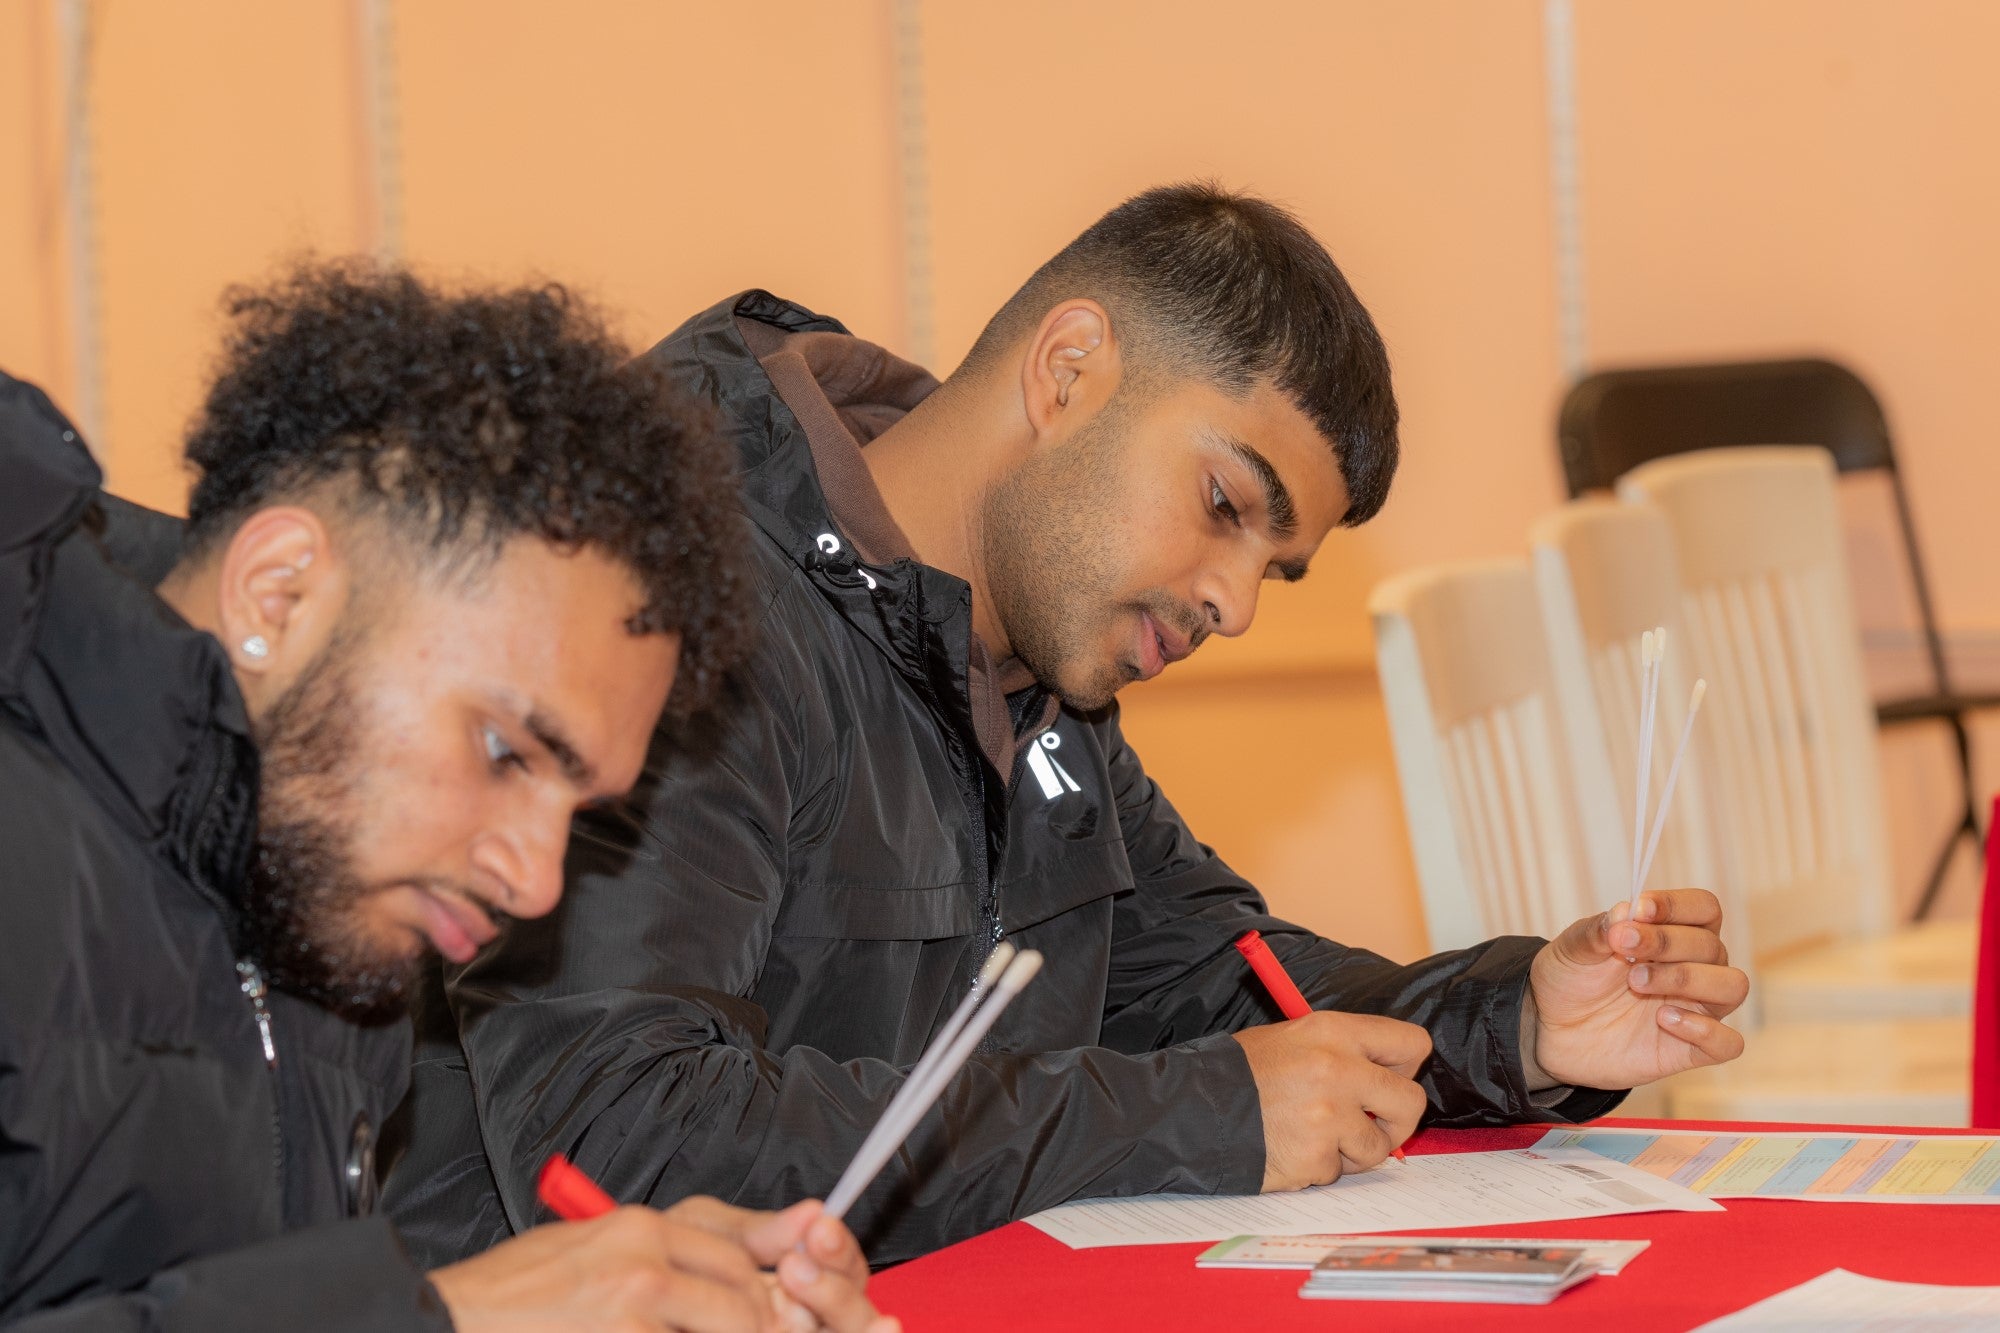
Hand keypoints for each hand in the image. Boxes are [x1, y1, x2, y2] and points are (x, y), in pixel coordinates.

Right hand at [430, 1195, 896, 1332]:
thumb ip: (668, 1248)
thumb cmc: (513, 1296)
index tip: (777, 1315)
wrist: (446, 1323)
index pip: (741, 1251)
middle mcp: (645, 1259)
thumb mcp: (592, 1249)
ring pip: (729, 1329)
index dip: (769, 1291)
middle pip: (746, 1300)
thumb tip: (746, 1257)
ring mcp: (634, 1308)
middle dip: (761, 1329)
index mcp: (641, 1225)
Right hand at [1232, 1011, 1431, 1190]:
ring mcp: (1330, 1117)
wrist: (1193, 1109)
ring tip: (1316, 1136)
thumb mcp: (1290, 1038)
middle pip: (1410, 1101)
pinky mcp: (1317, 1157)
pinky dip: (1320, 1167)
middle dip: (1395, 1119)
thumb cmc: (1239, 1073)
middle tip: (1372, 1123)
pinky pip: (1341, 1172)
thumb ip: (1341, 1052)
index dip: (1406, 1067)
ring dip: (1354, 1150)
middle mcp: (1339, 1069)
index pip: (1411, 1043)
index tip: (1391, 1080)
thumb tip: (1387, 1075)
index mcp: (1333, 1031)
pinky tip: (1292, 1149)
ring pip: (1379, 1147)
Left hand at [1530, 888, 1749, 1090]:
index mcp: (1672, 934)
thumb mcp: (1573, 948)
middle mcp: (1693, 968)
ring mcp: (1695, 1009)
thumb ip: (1600, 929)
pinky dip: (1705, 1030)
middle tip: (1624, 951)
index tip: (1641, 909)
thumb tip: (1628, 910)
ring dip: (1689, 979)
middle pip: (1712, 946)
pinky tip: (1663, 1019)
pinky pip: (1729, 1043)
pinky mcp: (1689, 1049)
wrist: (1547, 1028)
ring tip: (1638, 983)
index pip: (1704, 908)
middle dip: (1668, 943)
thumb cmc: (1570, 980)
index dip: (1679, 905)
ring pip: (1732, 986)